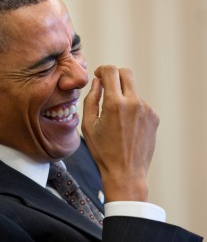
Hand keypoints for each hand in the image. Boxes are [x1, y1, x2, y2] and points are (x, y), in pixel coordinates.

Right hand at [81, 66, 158, 201]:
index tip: (98, 75)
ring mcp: (146, 110)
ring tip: (115, 119)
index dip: (102, 70)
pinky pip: (140, 105)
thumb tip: (97, 83)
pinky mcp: (154, 117)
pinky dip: (131, 109)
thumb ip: (91, 99)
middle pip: (126, 74)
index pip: (111, 72)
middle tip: (107, 85)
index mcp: (114, 104)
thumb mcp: (88, 125)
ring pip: (132, 92)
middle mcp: (133, 103)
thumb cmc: (103, 151)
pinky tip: (125, 127)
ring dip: (123, 96)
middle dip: (115, 75)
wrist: (125, 172)